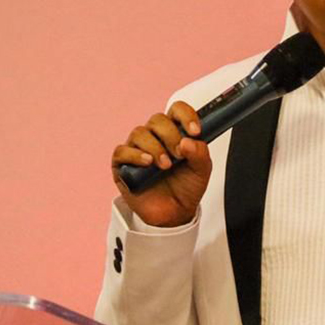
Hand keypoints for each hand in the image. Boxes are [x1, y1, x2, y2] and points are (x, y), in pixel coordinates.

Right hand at [111, 101, 211, 227]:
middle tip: (179, 154)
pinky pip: (122, 151)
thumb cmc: (186, 187)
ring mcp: (137, 149)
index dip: (185, 115)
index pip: (176, 110)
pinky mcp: (123, 165)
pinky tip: (148, 163)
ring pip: (139, 133)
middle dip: (170, 135)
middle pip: (157, 120)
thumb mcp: (202, 170)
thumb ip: (200, 153)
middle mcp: (154, 137)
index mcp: (174, 132)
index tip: (195, 131)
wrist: (175, 214)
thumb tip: (187, 141)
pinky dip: (135, 155)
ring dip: (155, 147)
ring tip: (165, 166)